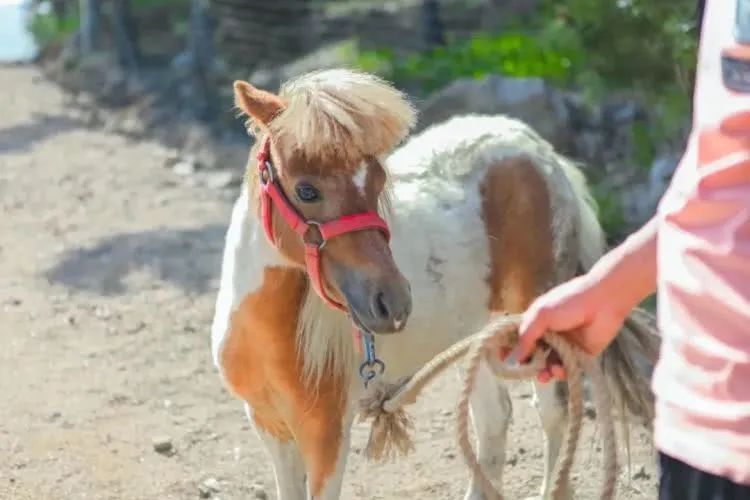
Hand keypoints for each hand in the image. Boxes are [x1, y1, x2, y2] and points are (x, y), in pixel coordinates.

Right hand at [513, 274, 629, 382]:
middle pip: (533, 354)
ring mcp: (565, 345)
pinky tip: (559, 370)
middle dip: (528, 364)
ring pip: (548, 363)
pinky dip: (560, 371)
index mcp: (537, 321)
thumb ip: (527, 336)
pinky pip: (567, 367)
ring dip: (544, 371)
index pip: (518, 337)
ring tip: (543, 377)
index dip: (510, 348)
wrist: (603, 302)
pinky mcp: (580, 354)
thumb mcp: (542, 315)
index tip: (501, 359)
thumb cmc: (569, 302)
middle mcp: (549, 334)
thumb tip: (515, 357)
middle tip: (524, 372)